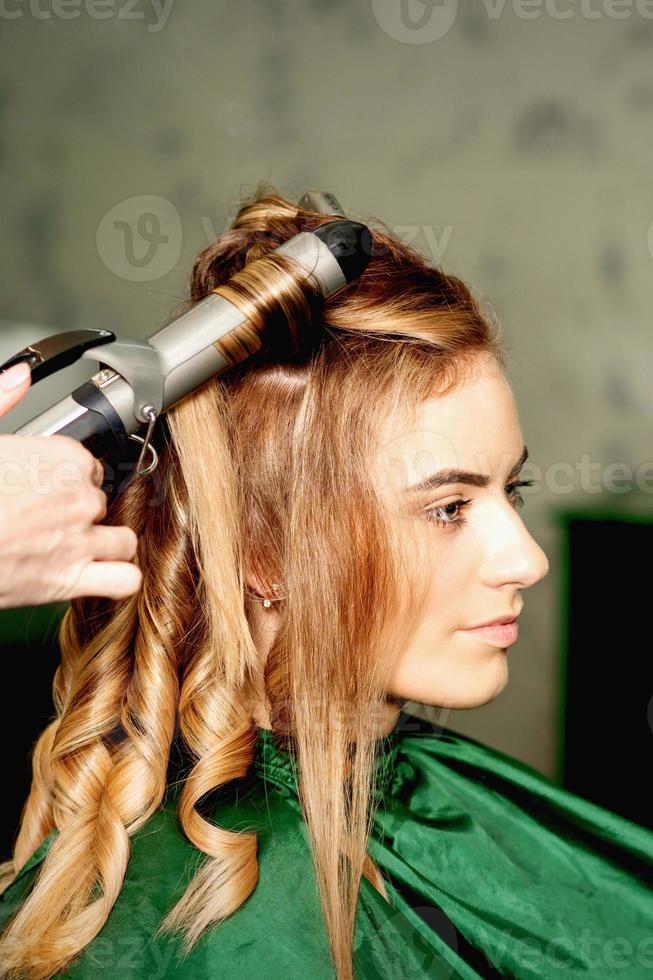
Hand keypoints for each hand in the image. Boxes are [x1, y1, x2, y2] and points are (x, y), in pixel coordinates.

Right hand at [0, 362, 142, 607]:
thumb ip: (2, 398)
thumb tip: (20, 375)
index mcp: (62, 458)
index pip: (90, 466)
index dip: (70, 479)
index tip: (49, 488)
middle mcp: (79, 498)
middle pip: (101, 503)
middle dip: (81, 514)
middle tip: (48, 522)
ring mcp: (80, 540)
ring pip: (123, 541)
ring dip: (108, 545)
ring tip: (81, 549)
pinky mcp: (71, 580)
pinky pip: (124, 580)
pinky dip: (118, 579)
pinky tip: (100, 575)